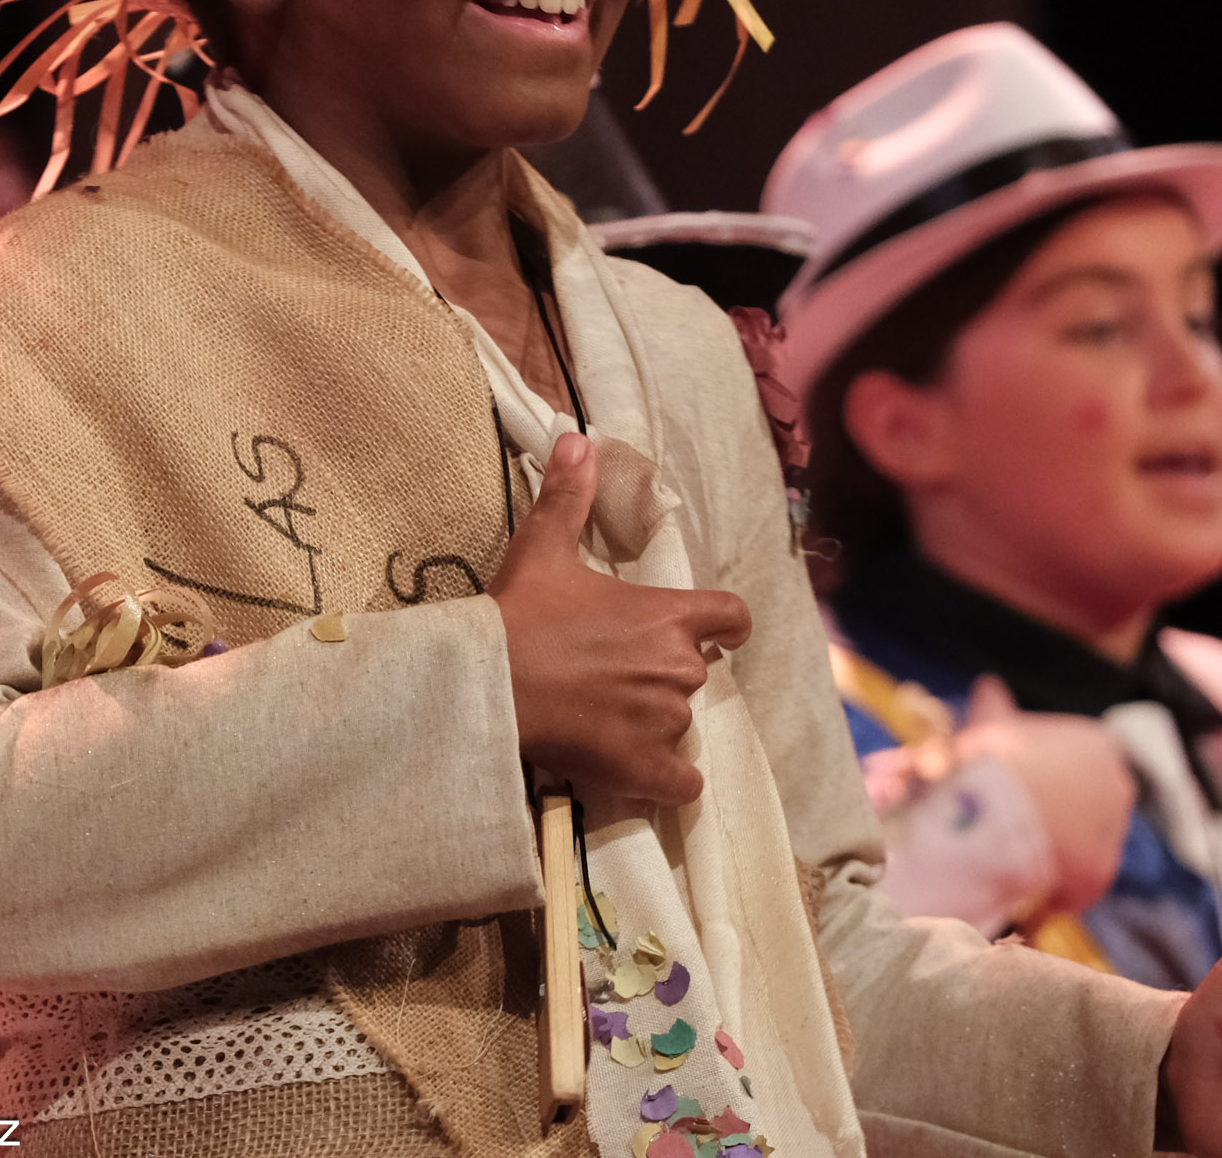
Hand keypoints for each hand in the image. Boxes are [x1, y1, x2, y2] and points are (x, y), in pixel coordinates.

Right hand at [491, 433, 751, 804]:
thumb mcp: (544, 548)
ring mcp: (666, 722)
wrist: (488, 685)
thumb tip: (576, 438)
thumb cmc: (521, 616)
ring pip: (680, 724)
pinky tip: (637, 770)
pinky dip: (666, 779)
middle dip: (664, 673)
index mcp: (669, 615)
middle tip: (615, 674)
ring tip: (604, 716)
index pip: (733, 617)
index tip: (708, 633)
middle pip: (697, 672)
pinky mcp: (645, 769)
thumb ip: (569, 497)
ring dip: (653, 722)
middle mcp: (680, 667)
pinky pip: (683, 784)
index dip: (723, 625)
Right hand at [955, 673, 1134, 912]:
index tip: (1015, 789)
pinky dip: (1049, 894)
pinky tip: (1022, 900)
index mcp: (1097, 742)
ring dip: (1053, 856)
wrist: (1000, 804)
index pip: (1075, 763)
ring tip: (1013, 864)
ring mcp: (1113, 830)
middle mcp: (1117, 783)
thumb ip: (994, 704)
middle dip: (1054, 817)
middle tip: (1011, 828)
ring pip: (1081, 846)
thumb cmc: (997, 756)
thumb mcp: (992, 721)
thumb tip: (987, 684)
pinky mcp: (1097, 873)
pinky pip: (1072, 887)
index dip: (1044, 777)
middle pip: (1084, 805)